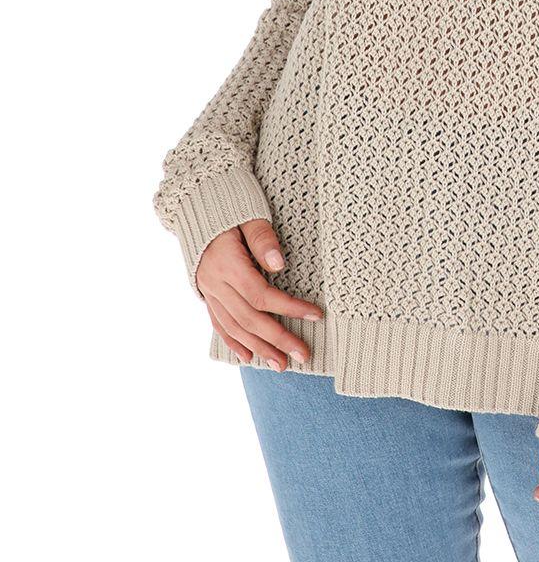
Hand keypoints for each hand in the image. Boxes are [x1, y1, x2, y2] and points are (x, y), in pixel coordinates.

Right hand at [195, 218, 323, 370]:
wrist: (195, 201)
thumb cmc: (230, 205)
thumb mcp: (249, 213)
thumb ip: (263, 238)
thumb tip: (279, 264)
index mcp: (227, 263)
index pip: (261, 294)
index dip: (288, 307)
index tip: (315, 315)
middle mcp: (215, 282)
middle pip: (248, 318)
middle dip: (277, 339)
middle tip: (303, 355)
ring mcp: (208, 290)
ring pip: (233, 326)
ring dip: (259, 348)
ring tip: (282, 365)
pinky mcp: (206, 292)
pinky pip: (218, 322)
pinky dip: (233, 341)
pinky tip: (247, 357)